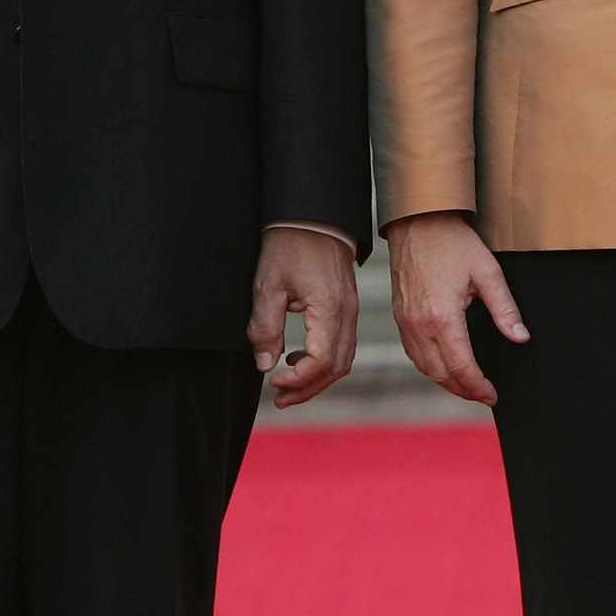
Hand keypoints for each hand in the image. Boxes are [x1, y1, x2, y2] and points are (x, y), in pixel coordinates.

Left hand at [247, 227, 359, 407]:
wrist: (313, 216)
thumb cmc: (289, 245)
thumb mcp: (268, 285)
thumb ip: (265, 327)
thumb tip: (265, 365)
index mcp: (330, 309)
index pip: (321, 362)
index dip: (297, 380)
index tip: (271, 382)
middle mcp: (347, 314)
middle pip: (337, 368)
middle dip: (308, 389)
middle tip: (278, 400)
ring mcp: (351, 311)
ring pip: (343, 360)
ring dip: (317, 379)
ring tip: (287, 386)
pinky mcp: (347, 307)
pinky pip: (343, 346)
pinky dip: (324, 362)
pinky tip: (298, 358)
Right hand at [386, 209, 526, 405]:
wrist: (419, 221)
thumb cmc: (454, 243)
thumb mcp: (488, 272)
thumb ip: (505, 309)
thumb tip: (521, 338)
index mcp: (442, 317)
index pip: (461, 367)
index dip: (478, 386)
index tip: (493, 394)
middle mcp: (418, 325)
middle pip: (441, 374)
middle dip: (464, 390)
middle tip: (484, 396)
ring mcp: (405, 322)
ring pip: (425, 367)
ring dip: (446, 381)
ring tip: (469, 386)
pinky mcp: (399, 316)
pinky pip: (414, 353)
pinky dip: (430, 367)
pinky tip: (446, 366)